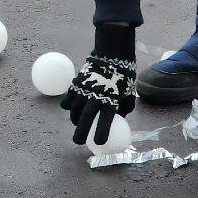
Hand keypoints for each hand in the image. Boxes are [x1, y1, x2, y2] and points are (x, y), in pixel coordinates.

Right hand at [61, 24, 136, 145]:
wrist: (112, 54)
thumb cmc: (123, 75)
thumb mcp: (129, 93)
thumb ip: (124, 107)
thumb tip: (119, 117)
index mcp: (111, 101)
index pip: (105, 121)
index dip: (101, 133)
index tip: (99, 143)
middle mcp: (96, 97)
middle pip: (85, 119)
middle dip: (80, 132)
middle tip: (78, 142)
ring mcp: (84, 90)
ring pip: (74, 110)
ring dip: (74, 119)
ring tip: (76, 123)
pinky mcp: (76, 84)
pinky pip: (68, 99)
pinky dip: (68, 105)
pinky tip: (70, 108)